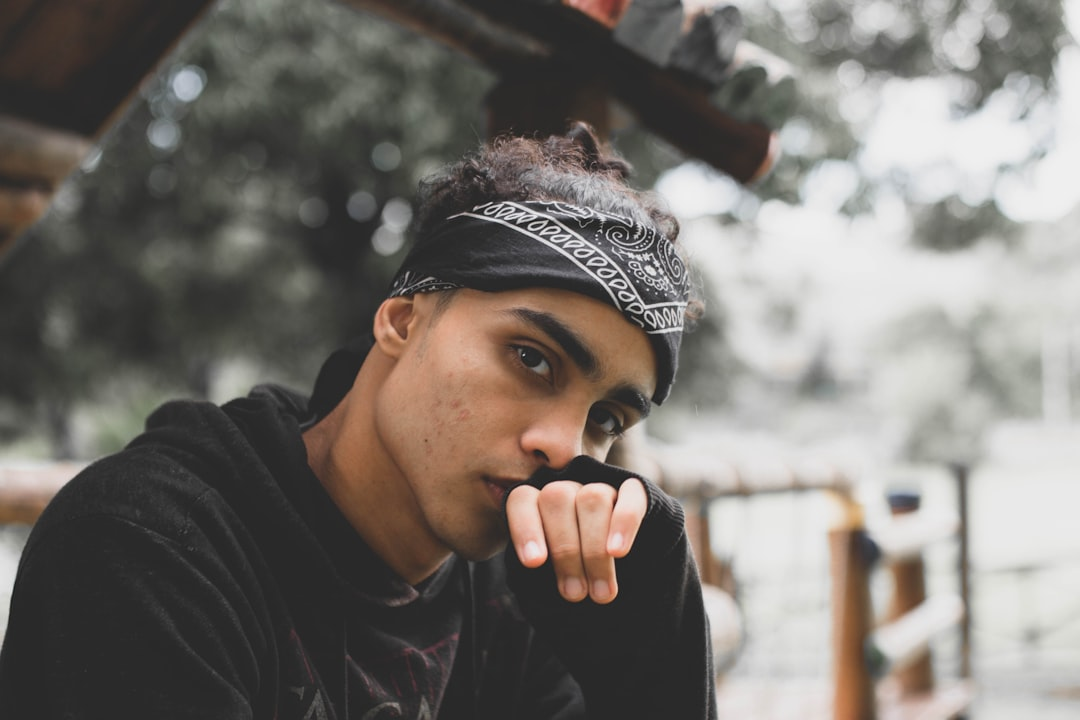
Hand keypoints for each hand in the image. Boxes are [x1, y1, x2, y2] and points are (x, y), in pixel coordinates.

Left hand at [505, 477, 646, 603]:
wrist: (626, 581)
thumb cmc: (575, 580)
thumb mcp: (549, 577)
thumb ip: (540, 567)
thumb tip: (534, 567)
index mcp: (539, 505)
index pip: (522, 500)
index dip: (526, 529)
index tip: (534, 563)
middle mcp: (568, 490)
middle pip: (557, 498)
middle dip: (565, 550)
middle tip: (574, 593)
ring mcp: (602, 488)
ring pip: (592, 498)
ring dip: (594, 549)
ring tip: (600, 591)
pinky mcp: (636, 493)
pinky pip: (631, 495)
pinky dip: (624, 523)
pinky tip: (618, 551)